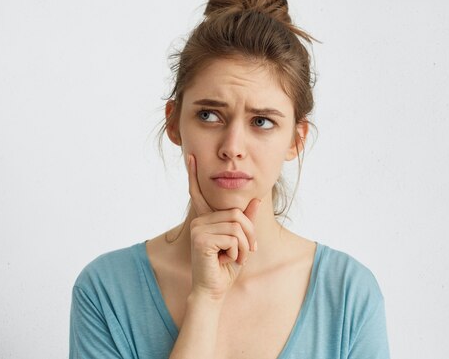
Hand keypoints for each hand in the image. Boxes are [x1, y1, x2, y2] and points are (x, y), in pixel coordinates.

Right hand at [186, 154, 259, 300]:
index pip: (199, 193)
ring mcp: (198, 228)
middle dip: (249, 234)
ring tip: (235, 258)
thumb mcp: (241, 242)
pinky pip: (232, 238)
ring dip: (244, 246)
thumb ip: (247, 221)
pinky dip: (237, 252)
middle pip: (237, 214)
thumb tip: (256, 199)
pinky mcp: (201, 238)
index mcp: (206, 219)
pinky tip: (226, 260)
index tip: (192, 157)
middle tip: (247, 252)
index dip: (194, 175)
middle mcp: (200, 220)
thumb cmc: (225, 267)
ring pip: (237, 226)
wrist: (214, 290)